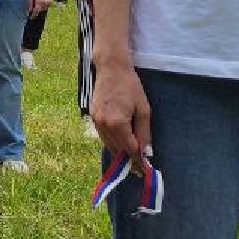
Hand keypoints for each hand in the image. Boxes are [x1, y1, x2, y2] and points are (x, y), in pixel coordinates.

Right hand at [89, 44, 149, 160]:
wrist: (111, 68)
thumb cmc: (130, 86)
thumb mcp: (143, 109)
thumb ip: (144, 132)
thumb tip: (145, 151)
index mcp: (117, 123)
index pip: (129, 149)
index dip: (137, 161)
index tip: (144, 171)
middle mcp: (103, 125)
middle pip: (117, 150)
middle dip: (128, 161)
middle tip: (138, 170)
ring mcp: (96, 121)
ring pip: (108, 145)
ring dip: (119, 154)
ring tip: (130, 161)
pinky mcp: (93, 117)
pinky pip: (103, 136)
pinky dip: (112, 143)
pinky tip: (120, 145)